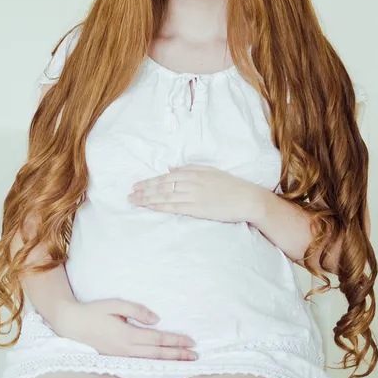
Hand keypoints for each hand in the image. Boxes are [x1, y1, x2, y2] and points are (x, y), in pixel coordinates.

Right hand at [53, 299, 197, 360]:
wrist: (72, 324)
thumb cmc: (94, 311)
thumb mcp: (115, 305)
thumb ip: (137, 310)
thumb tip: (157, 319)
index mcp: (127, 335)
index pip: (157, 340)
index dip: (175, 341)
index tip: (190, 341)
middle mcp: (126, 349)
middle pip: (157, 353)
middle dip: (177, 355)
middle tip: (195, 356)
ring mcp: (122, 355)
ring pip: (150, 360)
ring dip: (169, 360)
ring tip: (185, 361)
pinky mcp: (118, 357)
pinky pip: (141, 362)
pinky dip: (156, 362)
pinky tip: (163, 362)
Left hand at [127, 164, 261, 223]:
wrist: (247, 199)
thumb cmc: (231, 185)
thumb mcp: (210, 171)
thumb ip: (190, 169)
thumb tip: (171, 169)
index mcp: (194, 173)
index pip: (166, 177)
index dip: (150, 181)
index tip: (137, 185)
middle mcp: (191, 183)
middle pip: (161, 186)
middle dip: (144, 190)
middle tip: (130, 193)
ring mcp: (193, 196)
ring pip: (164, 196)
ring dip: (147, 198)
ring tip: (134, 201)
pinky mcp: (197, 209)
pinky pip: (174, 207)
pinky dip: (159, 206)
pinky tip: (150, 207)